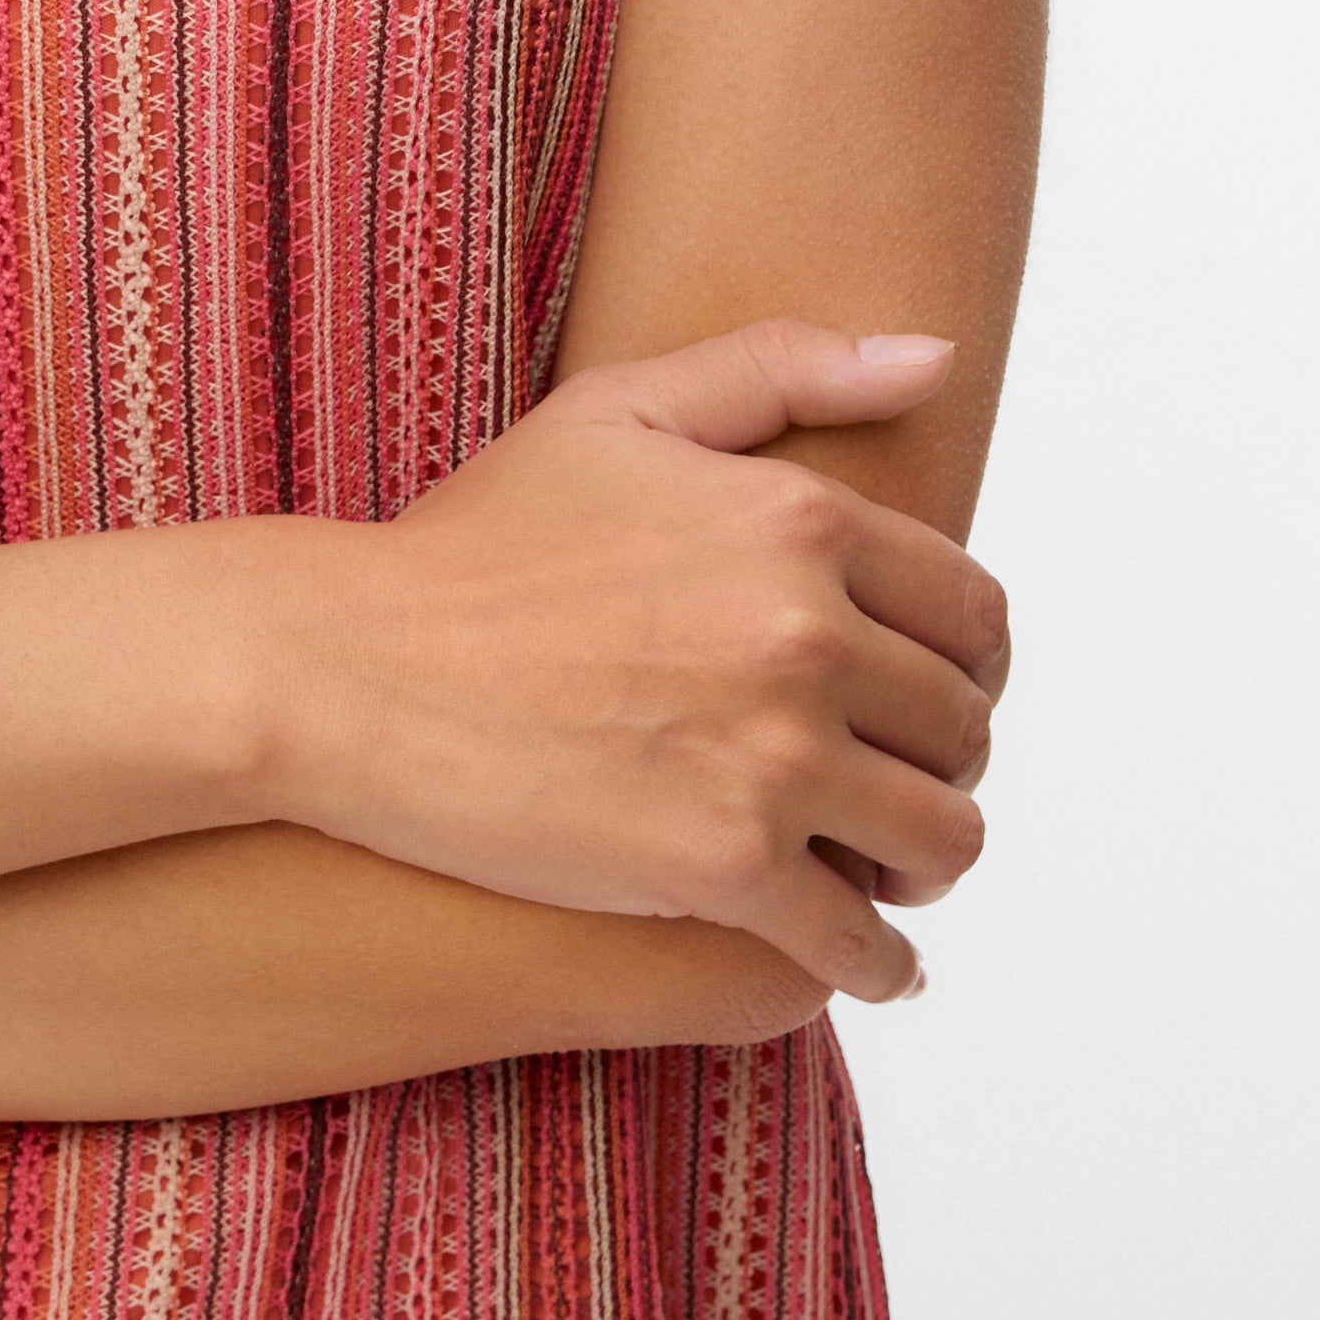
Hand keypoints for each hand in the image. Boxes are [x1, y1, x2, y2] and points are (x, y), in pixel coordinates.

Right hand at [297, 323, 1007, 1004]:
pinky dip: (879, 963)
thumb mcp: (621, 413)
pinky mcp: (721, 867)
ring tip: (885, 870)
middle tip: (894, 785)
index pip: (971, 612)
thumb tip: (935, 356)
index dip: (966, 663)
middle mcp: (805, 634)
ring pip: (941, 836)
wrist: (348, 667)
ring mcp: (770, 756)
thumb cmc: (475, 541)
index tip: (925, 694)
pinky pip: (862, 940)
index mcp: (797, 518)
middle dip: (942, 760)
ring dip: (925, 862)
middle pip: (962, 727)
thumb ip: (784, 368)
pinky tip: (867, 961)